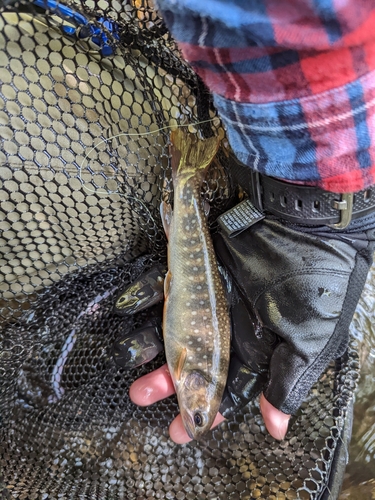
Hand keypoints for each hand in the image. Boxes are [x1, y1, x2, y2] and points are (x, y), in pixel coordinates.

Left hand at [112, 210, 374, 442]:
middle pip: (192, 359)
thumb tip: (276, 429)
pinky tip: (126, 306)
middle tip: (142, 396)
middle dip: (167, 380)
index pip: (227, 386)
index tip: (181, 430)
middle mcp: (230, 323)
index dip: (205, 408)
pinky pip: (162, 284)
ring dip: (148, 343)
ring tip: (126, 358)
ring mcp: (209, 295)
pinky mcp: (194, 266)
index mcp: (257, 344)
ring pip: (172, 326)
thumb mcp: (308, 336)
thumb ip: (288, 381)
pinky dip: (143, 295)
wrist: (300, 214)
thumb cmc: (313, 278)